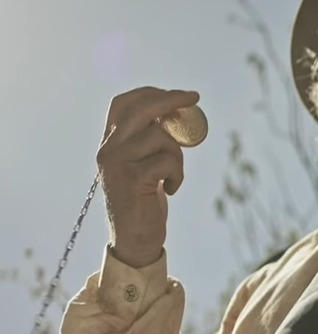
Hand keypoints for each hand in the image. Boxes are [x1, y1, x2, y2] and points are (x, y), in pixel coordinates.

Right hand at [96, 86, 200, 267]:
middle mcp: (108, 150)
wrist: (134, 240)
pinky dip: (177, 174)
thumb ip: (149, 141)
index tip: (176, 94)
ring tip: (172, 177)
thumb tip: (174, 113)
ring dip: (177, 156)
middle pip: (141, 109)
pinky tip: (170, 189)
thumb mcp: (142, 165)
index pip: (121, 105)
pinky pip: (168, 161)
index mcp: (109, 145)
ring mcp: (117, 164)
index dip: (149, 93)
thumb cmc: (144, 202)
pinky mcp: (132, 179)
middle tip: (195, 97)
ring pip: (160, 137)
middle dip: (170, 100)